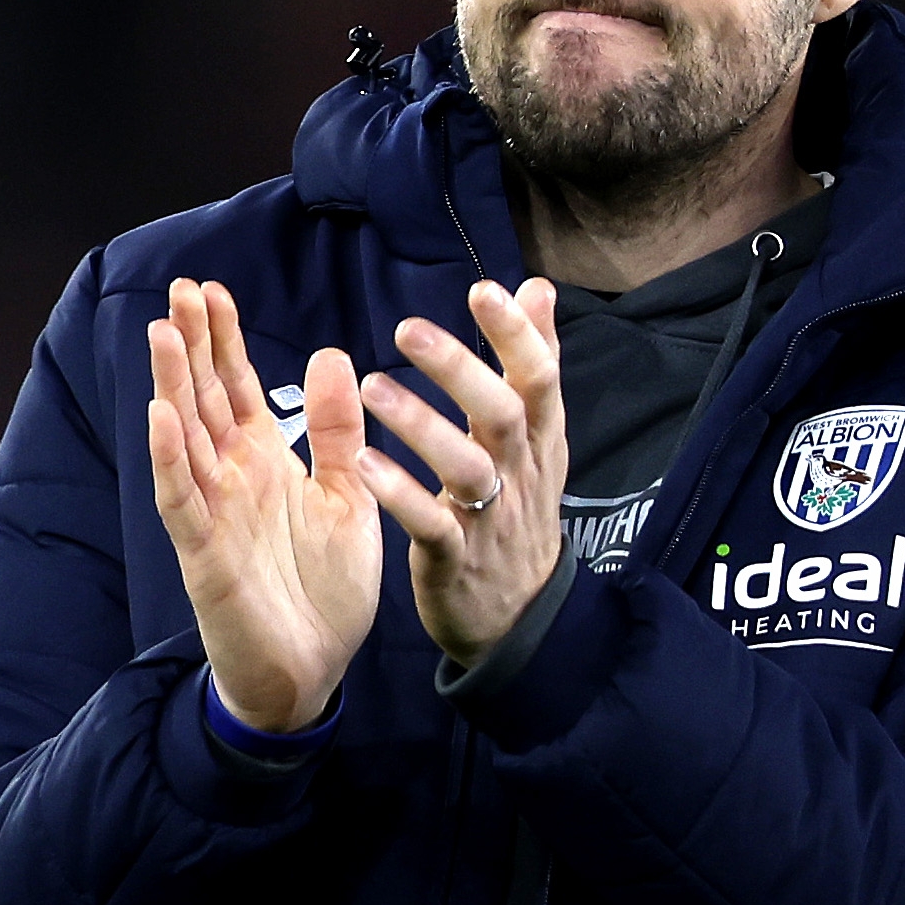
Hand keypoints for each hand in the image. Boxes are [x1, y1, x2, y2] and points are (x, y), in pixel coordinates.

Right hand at [145, 279, 378, 732]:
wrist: (312, 670)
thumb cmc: (325, 588)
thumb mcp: (349, 497)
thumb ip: (340, 433)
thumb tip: (332, 353)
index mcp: (265, 462)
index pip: (236, 388)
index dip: (223, 340)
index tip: (212, 290)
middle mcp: (231, 480)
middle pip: (202, 400)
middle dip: (191, 346)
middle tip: (179, 289)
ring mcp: (212, 515)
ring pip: (183, 439)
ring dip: (171, 387)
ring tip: (162, 334)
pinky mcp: (204, 556)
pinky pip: (182, 502)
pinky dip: (170, 461)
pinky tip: (162, 420)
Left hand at [358, 279, 565, 669]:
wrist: (521, 615)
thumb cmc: (518, 510)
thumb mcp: (538, 438)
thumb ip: (534, 363)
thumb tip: (538, 289)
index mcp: (538, 439)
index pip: (539, 378)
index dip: (516, 334)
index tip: (483, 289)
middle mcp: (520, 472)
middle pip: (501, 414)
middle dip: (459, 370)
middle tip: (408, 329)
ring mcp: (490, 518)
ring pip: (465, 467)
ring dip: (420, 425)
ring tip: (371, 387)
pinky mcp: (456, 559)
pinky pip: (432, 524)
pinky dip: (402, 494)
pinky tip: (366, 464)